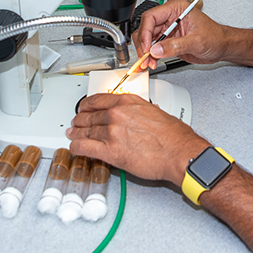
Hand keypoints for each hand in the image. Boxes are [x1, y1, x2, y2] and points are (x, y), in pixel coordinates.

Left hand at [67, 93, 208, 184]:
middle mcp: (116, 114)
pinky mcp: (110, 152)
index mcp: (127, 102)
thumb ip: (138, 111)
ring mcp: (111, 132)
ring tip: (73, 135)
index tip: (83, 107)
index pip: (98, 100)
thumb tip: (133, 116)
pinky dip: (76, 147)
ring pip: (85, 131)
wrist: (179, 153)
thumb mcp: (154, 111)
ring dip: (76, 133)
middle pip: (89, 116)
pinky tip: (75, 148)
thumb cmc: (174, 136)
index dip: (86, 105)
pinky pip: (84, 148)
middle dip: (80, 120)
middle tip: (76, 122)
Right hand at [133, 0, 231, 70]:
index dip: (145, 33)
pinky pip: (153, 47)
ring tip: (149, 63)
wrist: (222, 46)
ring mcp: (167, 29)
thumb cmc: (215, 36)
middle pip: (145, 28)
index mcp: (175, 8)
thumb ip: (175, 45)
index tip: (147, 48)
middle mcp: (169, 17)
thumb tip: (156, 49)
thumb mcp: (196, 41)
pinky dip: (150, 56)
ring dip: (145, 52)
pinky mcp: (167, 40)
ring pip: (146, 39)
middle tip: (145, 59)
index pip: (151, 17)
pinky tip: (151, 63)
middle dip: (143, 45)